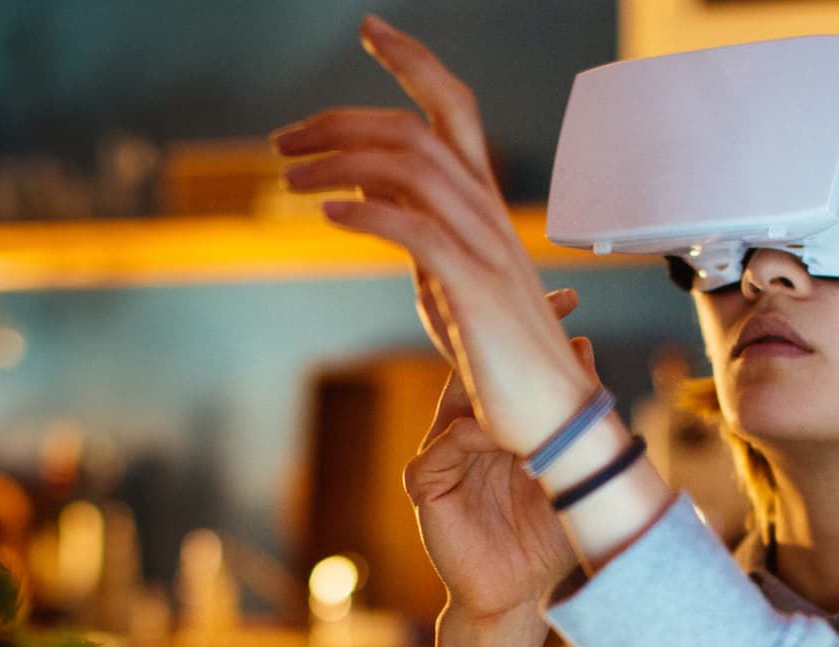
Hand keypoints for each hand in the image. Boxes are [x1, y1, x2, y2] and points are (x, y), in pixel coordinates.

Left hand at [271, 14, 596, 456]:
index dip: (413, 62)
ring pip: (411, 168)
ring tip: (292, 181)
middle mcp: (488, 213)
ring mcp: (485, 247)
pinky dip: (368, 211)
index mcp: (484, 204)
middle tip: (284, 140)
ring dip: (339, 165)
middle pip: (418, 128)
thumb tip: (372, 200)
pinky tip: (331, 214)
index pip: (453, 107)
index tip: (370, 31)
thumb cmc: (503, 356)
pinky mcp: (474, 288)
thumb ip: (418, 232)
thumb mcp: (449, 279)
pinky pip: (417, 229)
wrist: (554, 415)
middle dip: (342, 120)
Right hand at [406, 290, 591, 623]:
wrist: (519, 596)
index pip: (510, 366)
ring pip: (455, 402)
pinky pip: (439, 449)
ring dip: (483, 382)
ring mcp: (442, 455)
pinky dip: (465, 437)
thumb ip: (571, 419)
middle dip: (500, 336)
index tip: (570, 298)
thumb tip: (585, 349)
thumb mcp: (568, 471)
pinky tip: (489, 430)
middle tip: (538, 307)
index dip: (535, 327)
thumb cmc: (546, 538)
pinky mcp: (424, 485)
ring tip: (514, 360)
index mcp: (499, 424)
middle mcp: (466, 430)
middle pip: (475, 369)